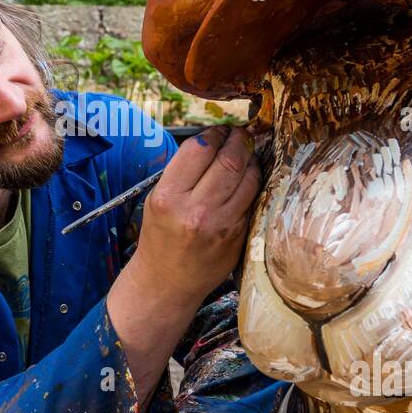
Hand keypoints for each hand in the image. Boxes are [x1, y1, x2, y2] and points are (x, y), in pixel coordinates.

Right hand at [129, 125, 260, 309]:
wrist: (168, 281)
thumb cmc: (161, 235)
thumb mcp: (157, 198)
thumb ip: (183, 170)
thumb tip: (215, 140)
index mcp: (168, 197)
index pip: (199, 149)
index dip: (214, 133)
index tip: (220, 131)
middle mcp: (195, 210)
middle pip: (229, 159)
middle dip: (239, 140)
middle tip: (241, 135)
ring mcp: (221, 224)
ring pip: (248, 177)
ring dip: (251, 159)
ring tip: (247, 154)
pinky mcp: (239, 235)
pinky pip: (253, 198)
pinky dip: (254, 182)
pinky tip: (248, 177)